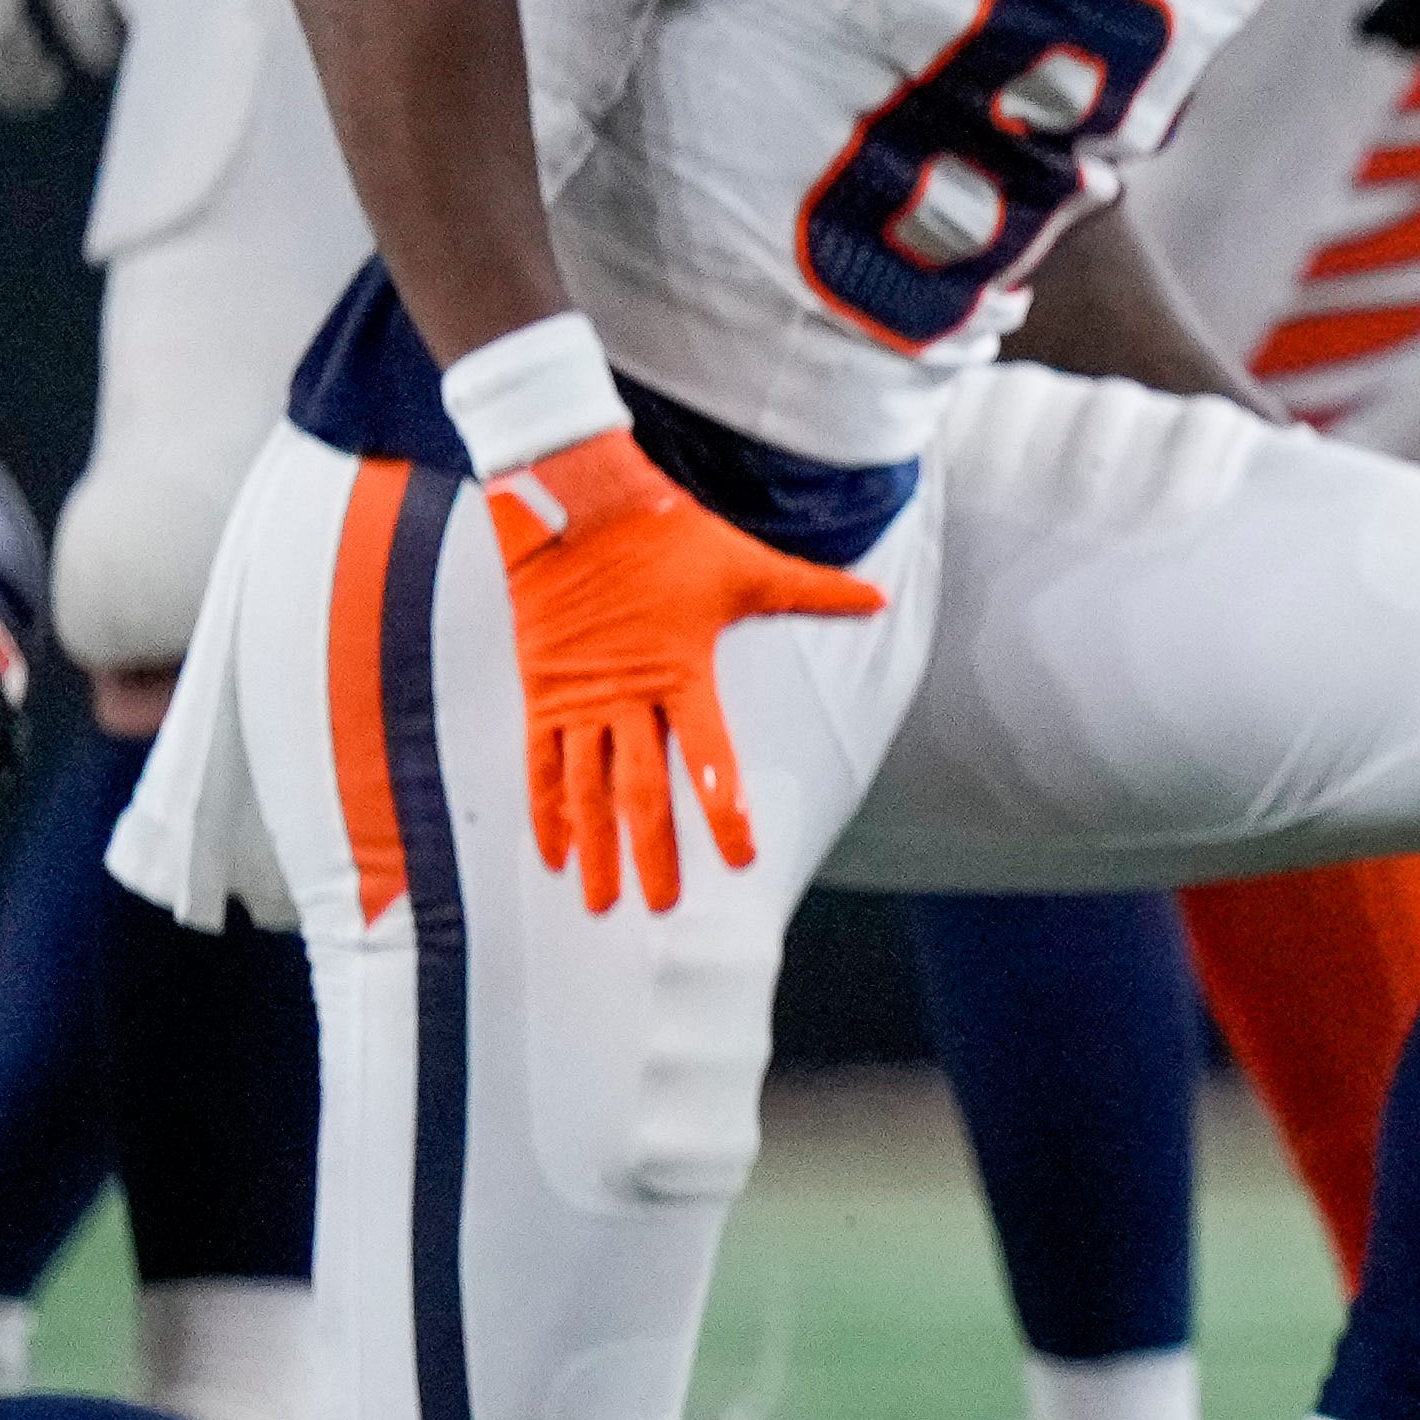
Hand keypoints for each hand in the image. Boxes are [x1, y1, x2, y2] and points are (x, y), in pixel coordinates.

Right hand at [484, 427, 886, 915]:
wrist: (580, 511)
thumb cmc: (669, 541)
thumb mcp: (748, 568)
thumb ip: (814, 592)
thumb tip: (879, 600)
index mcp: (682, 674)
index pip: (711, 759)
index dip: (724, 812)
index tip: (741, 858)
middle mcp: (626, 698)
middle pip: (641, 793)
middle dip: (654, 854)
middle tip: (664, 907)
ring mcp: (578, 702)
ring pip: (587, 792)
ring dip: (595, 849)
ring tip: (601, 902)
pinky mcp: (542, 696)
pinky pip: (540, 767)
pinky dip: (546, 813)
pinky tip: (552, 854)